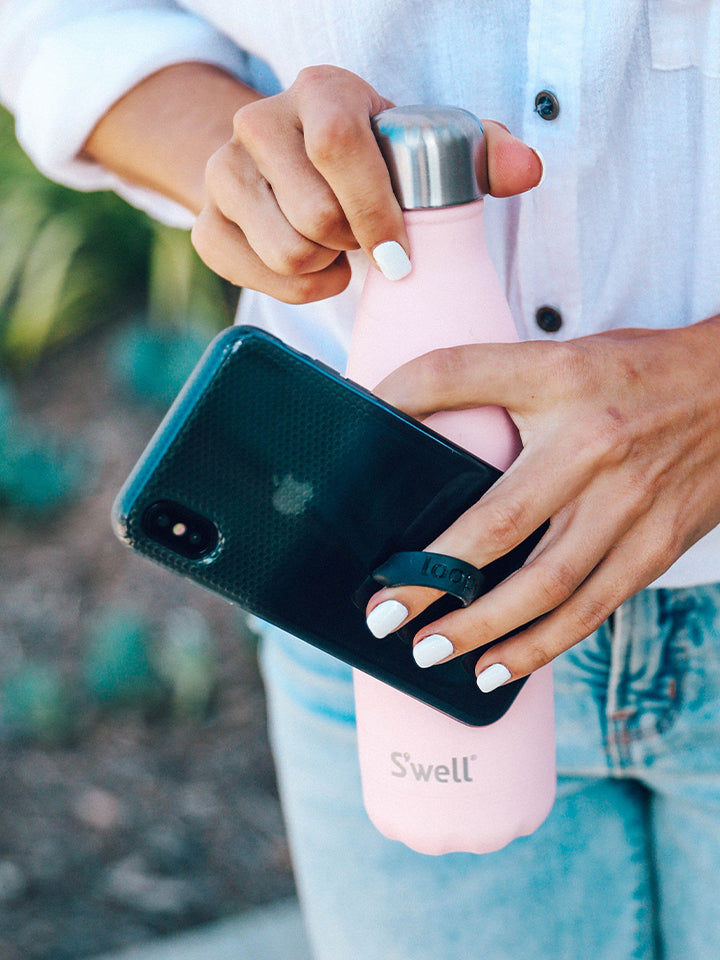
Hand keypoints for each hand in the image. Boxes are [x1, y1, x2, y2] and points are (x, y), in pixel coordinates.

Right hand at [191, 64, 542, 302]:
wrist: (291, 163)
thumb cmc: (373, 160)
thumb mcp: (423, 146)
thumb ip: (480, 153)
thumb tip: (526, 169)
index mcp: (320, 90)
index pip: (337, 147)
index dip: (374, 211)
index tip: (399, 256)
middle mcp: (259, 122)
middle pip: (314, 216)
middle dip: (353, 245)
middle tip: (365, 240)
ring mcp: (223, 172)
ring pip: (287, 254)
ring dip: (328, 267)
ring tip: (339, 246)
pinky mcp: (206, 224)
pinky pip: (257, 278)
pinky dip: (296, 287)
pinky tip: (313, 264)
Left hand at [367, 320, 719, 690]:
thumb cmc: (638, 373)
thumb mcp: (562, 359)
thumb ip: (489, 380)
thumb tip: (402, 414)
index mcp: (558, 379)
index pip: (454, 373)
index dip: (398, 395)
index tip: (356, 439)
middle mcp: (591, 445)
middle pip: (496, 522)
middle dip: (431, 578)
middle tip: (380, 613)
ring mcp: (628, 502)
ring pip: (545, 585)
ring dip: (480, 628)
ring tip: (426, 653)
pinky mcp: (656, 543)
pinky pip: (591, 607)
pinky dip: (540, 644)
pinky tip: (496, 667)